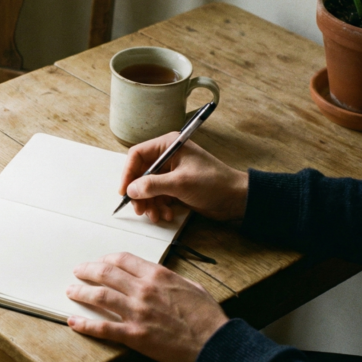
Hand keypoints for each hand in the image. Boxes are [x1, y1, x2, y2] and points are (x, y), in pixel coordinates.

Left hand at [66, 252, 227, 361]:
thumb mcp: (190, 286)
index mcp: (157, 275)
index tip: (98, 262)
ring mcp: (137, 312)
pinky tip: (74, 321)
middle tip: (78, 271)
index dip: (105, 259)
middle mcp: (143, 290)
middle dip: (87, 270)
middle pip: (106, 273)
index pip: (122, 259)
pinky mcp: (135, 335)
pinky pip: (103, 327)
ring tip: (71, 290)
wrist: (216, 342)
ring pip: (100, 296)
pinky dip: (85, 324)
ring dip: (81, 291)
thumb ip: (168, 279)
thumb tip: (157, 276)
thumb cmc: (207, 316)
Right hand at [119, 132, 247, 221]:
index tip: (124, 191)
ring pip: (148, 187)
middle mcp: (168, 156)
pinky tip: (166, 214)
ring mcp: (171, 172)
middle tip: (139, 209)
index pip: (137, 155)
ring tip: (155, 215)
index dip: (128, 173)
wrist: (236, 199)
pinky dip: (159, 206)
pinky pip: (158, 196)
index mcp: (169, 145)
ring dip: (149, 203)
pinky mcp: (176, 186)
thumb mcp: (180, 183)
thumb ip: (153, 185)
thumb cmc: (214, 183)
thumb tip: (130, 190)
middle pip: (141, 173)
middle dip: (139, 193)